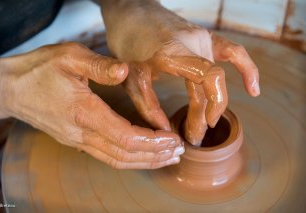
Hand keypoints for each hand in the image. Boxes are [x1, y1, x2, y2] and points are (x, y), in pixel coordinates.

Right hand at [0, 42, 182, 168]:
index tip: (172, 138)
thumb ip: (99, 65)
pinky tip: (142, 155)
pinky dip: (129, 158)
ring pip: (117, 160)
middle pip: (125, 155)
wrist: (11, 88)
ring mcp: (78, 140)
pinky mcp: (76, 140)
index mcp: (84, 112)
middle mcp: (82, 133)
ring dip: (144, 162)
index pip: (125, 137)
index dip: (152, 142)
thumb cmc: (39, 70)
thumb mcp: (69, 56)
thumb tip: (125, 71)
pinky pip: (107, 156)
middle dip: (155, 156)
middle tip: (178, 152)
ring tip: (167, 158)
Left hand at [101, 0, 259, 144]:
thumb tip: (165, 129)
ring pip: (218, 75)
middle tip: (194, 135)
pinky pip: (233, 52)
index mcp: (173, 51)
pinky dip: (246, 69)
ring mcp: (202, 37)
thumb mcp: (131, 78)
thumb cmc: (127, 42)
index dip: (213, 104)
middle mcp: (193, 42)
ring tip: (207, 123)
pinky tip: (253, 88)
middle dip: (205, 114)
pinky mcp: (205, 37)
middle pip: (210, 84)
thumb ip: (148, 106)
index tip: (203, 126)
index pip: (209, 77)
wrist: (132, 10)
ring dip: (215, 102)